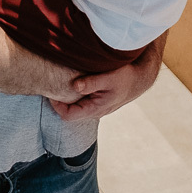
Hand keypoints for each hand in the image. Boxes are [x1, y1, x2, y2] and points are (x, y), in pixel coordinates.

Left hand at [50, 32, 166, 120]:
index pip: (68, 115)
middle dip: (60, 101)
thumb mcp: (109, 78)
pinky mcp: (99, 101)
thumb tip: (74, 86)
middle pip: (70, 112)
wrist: (141, 78)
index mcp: (95, 108)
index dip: (56, 105)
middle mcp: (95, 111)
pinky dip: (76, 95)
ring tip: (60, 84)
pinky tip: (74, 83)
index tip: (50, 92)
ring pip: (77, 107)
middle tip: (52, 87)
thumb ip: (91, 83)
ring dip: (68, 98)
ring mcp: (98, 107)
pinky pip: (83, 102)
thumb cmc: (126, 77)